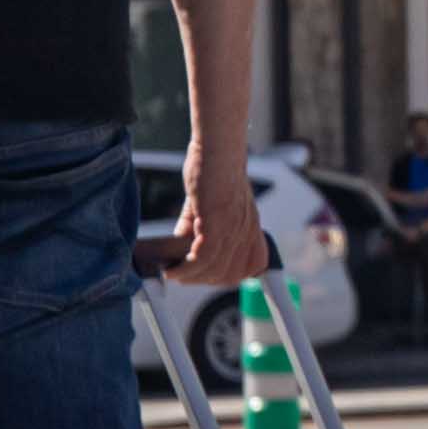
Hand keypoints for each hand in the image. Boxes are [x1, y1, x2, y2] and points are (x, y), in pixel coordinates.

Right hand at [165, 151, 272, 291]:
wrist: (217, 148)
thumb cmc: (212, 170)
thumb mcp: (208, 205)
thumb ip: (196, 226)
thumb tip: (180, 244)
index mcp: (250, 227)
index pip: (254, 265)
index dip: (230, 275)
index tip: (206, 276)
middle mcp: (246, 231)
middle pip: (231, 274)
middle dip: (203, 280)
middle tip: (181, 275)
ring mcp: (234, 228)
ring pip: (215, 270)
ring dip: (190, 277)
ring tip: (173, 273)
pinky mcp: (218, 222)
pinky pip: (203, 258)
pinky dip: (186, 268)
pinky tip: (173, 268)